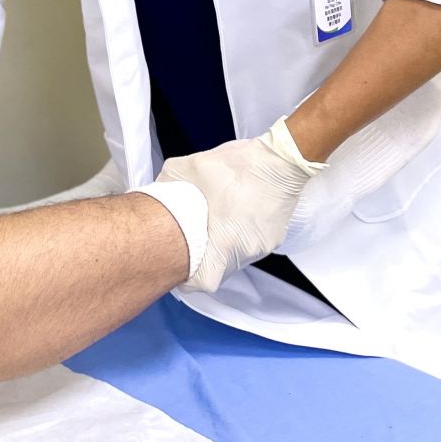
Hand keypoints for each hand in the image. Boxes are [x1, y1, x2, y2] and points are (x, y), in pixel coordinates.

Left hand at [153, 117, 326, 292]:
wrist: (282, 159)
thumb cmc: (242, 166)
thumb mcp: (193, 166)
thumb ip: (169, 180)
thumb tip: (158, 188)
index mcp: (226, 241)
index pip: (206, 281)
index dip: (190, 279)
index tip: (183, 269)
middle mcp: (247, 249)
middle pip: (220, 270)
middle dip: (205, 261)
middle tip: (193, 243)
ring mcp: (263, 245)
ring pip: (236, 258)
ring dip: (223, 248)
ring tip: (214, 225)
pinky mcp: (274, 236)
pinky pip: (251, 245)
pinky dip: (239, 236)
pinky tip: (233, 215)